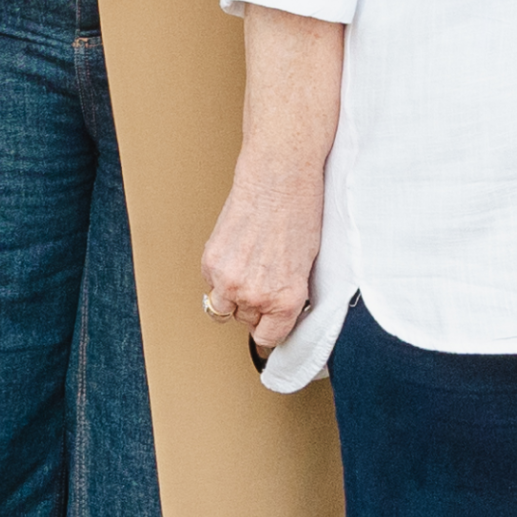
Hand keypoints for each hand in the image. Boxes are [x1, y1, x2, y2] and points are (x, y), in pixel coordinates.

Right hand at [201, 168, 324, 355]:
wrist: (278, 178)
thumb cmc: (299, 212)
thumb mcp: (306, 265)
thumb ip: (288, 294)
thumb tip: (278, 309)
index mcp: (285, 300)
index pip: (268, 338)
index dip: (269, 327)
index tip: (269, 320)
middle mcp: (256, 295)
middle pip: (245, 321)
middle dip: (253, 305)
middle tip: (262, 280)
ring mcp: (229, 280)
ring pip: (222, 307)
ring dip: (231, 295)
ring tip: (246, 270)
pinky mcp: (210, 262)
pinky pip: (210, 283)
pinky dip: (219, 273)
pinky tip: (236, 252)